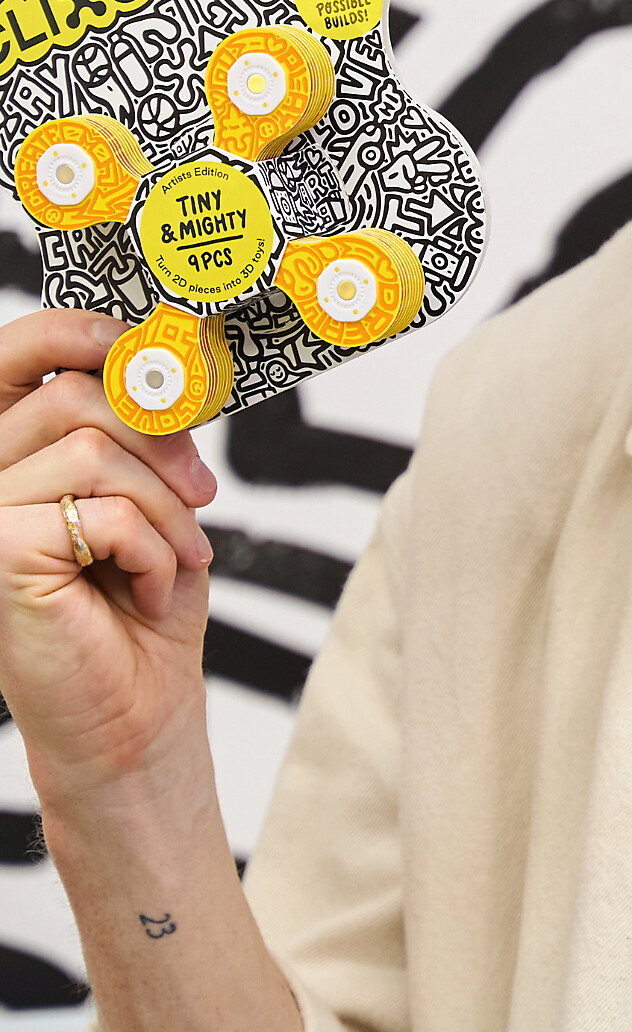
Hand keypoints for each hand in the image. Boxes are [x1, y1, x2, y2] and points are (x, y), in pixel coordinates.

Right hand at [0, 308, 215, 800]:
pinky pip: (101, 511)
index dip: (76, 331)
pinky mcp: (0, 555)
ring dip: (164, 508)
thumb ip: (136, 428)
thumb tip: (164, 364)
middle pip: (76, 397)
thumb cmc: (141, 604)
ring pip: (94, 451)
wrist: (138, 713)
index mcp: (15, 450)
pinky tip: (145, 589)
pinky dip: (150, 547)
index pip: (16, 353)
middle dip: (160, 442)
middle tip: (199, 495)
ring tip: (175, 558)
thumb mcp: (148, 492)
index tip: (141, 342)